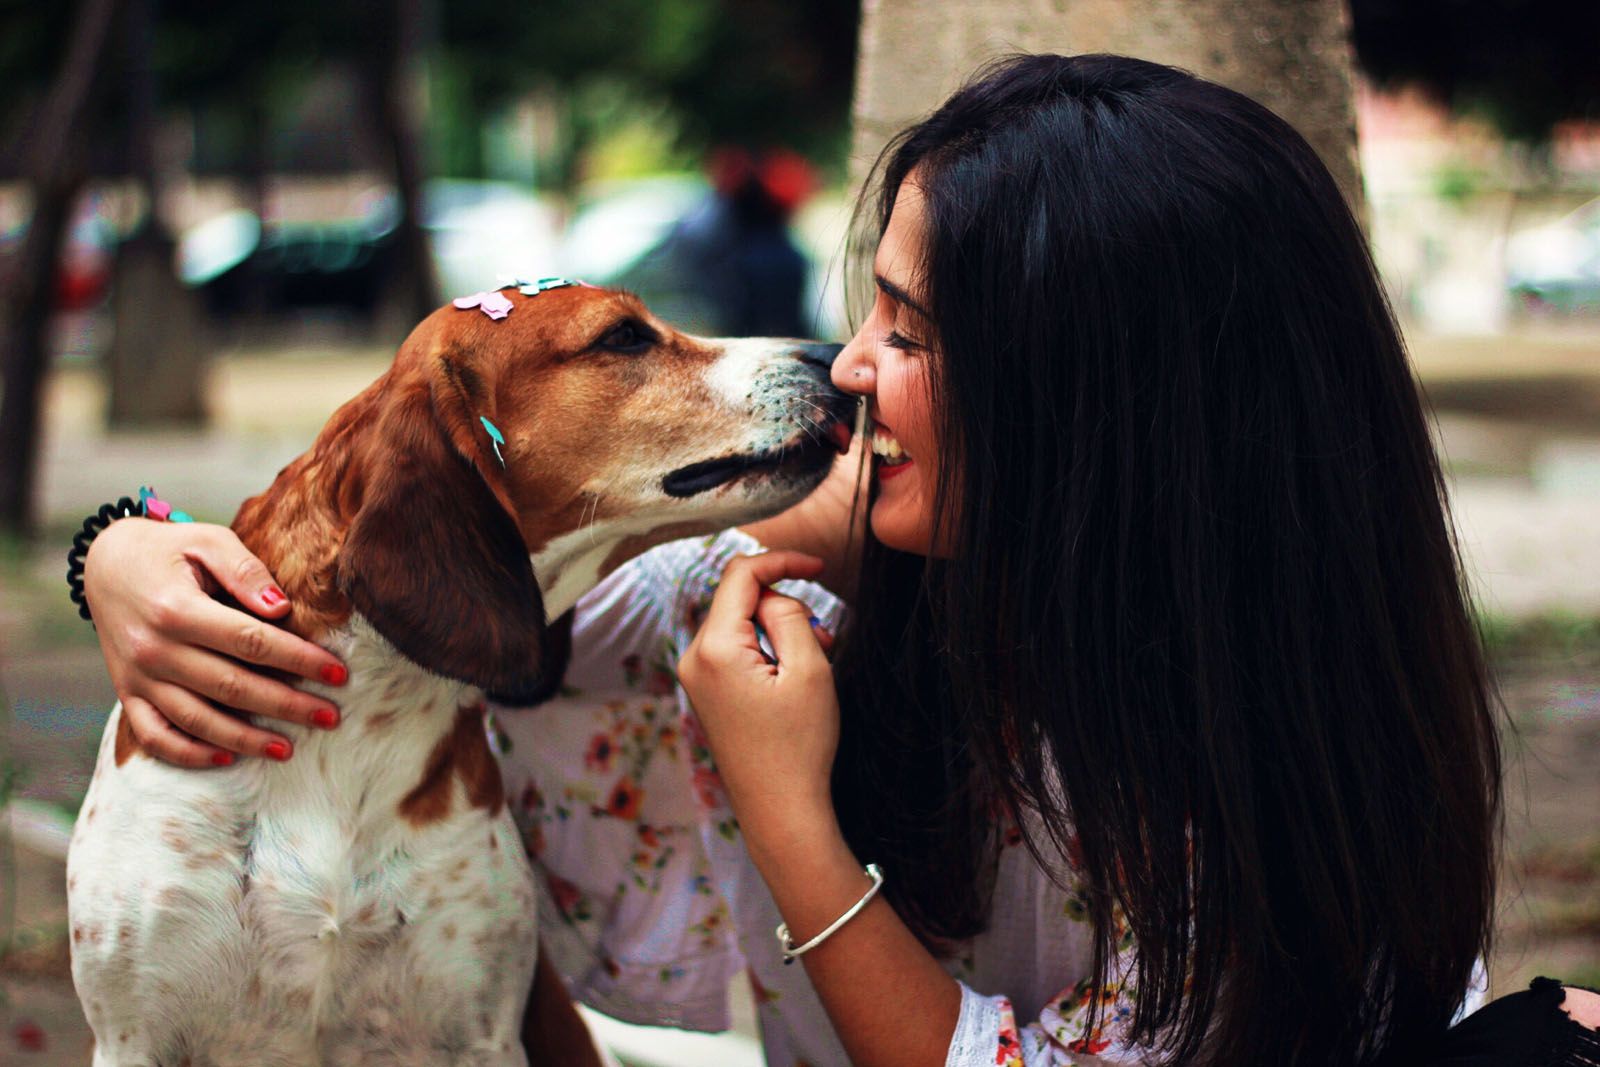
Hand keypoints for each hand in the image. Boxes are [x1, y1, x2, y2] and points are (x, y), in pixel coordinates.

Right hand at [84, 518, 346, 766]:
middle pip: (231, 686)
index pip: (250, 641)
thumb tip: (280, 608)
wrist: (106, 564)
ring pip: (197, 720)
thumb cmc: (170, 551)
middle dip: (287, 705)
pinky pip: (154, 735)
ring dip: (245, 739)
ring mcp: (137, 676)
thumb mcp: (207, 541)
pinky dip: (188, 753)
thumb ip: (245, 570)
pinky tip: (227, 758)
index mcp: (177, 609)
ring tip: (288, 749)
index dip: (298, 660)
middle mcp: (154, 649)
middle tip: (331, 718)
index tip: (338, 674)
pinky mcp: (128, 692)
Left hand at [676, 550, 840, 854]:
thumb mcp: (808, 669)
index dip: (782, 560)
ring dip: (778, 629)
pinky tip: (793, 676)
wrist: (781, 812)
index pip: (741, 575)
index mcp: (714, 648)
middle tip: (824, 637)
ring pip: (739, 624)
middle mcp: (694, 659)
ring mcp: (695, 678)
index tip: (820, 566)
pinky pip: (734, 650)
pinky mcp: (705, 693)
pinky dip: (765, 649)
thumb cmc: (800, 746)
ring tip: (815, 661)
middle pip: (738, 599)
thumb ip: (790, 615)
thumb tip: (773, 596)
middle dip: (784, 605)